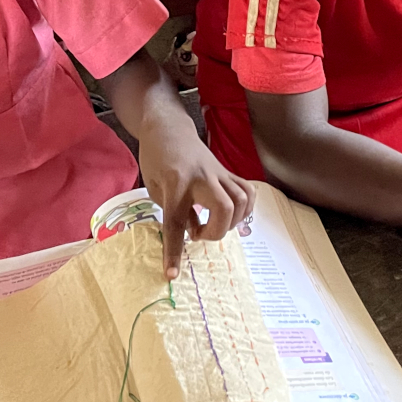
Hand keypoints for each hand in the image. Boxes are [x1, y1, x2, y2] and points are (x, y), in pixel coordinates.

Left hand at [136, 119, 253, 277]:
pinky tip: (229, 215)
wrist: (168, 128)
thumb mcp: (155, 188)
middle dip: (215, 232)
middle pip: (223, 209)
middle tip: (198, 234)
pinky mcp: (228, 172)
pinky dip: (244, 208)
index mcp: (176, 183)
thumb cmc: (155, 158)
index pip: (176, 223)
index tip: (172, 274)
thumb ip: (173, 212)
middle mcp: (201, 178)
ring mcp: (218, 173)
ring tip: (213, 224)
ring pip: (241, 200)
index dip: (174, 252)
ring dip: (231, 222)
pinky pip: (247, 191)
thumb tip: (193, 233)